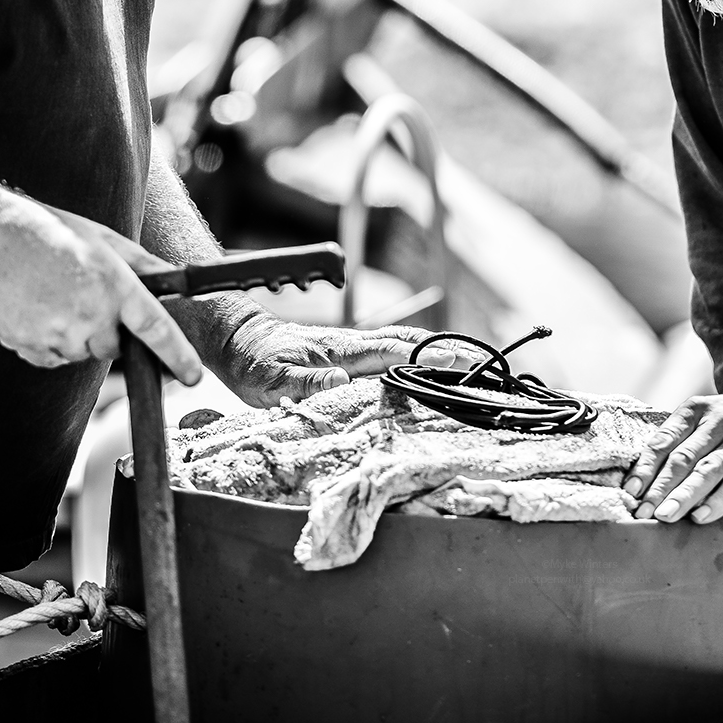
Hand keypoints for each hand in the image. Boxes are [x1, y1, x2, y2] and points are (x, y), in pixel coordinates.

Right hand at [0, 200, 200, 379]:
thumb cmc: (43, 231)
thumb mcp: (101, 238)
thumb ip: (140, 263)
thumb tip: (172, 278)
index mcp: (113, 286)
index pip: (156, 329)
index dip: (178, 356)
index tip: (192, 375)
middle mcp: (89, 316)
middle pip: (114, 347)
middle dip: (108, 328)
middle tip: (84, 294)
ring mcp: (58, 336)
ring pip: (82, 352)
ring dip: (77, 333)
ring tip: (53, 294)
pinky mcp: (30, 349)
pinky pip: (53, 357)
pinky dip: (50, 339)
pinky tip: (36, 307)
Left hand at [209, 316, 461, 408]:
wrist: (240, 340)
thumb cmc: (254, 363)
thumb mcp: (271, 379)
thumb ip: (305, 382)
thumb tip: (340, 382)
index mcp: (341, 351)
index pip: (391, 352)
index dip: (423, 357)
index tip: (454, 361)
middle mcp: (354, 345)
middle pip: (408, 342)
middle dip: (445, 350)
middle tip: (482, 361)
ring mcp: (354, 348)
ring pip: (404, 344)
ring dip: (437, 349)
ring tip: (471, 360)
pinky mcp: (350, 355)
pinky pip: (392, 351)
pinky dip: (419, 353)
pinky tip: (432, 364)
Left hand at [623, 377, 722, 524]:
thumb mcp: (706, 418)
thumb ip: (682, 441)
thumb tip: (647, 479)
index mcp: (695, 411)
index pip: (663, 441)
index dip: (645, 467)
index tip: (630, 491)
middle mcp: (717, 421)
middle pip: (682, 458)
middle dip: (659, 488)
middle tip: (641, 512)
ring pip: (707, 470)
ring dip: (683, 496)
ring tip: (664, 516)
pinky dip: (718, 499)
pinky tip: (702, 515)